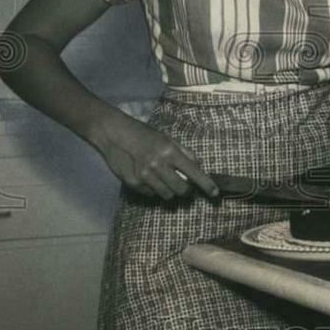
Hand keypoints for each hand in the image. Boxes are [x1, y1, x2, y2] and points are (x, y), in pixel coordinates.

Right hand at [92, 109, 219, 200]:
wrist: (114, 134)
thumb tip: (199, 167)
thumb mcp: (166, 138)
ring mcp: (145, 176)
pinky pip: (151, 194)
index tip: (215, 193)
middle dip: (186, 191)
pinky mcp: (134, 183)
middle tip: (184, 185)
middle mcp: (158, 165)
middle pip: (181, 190)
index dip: (206, 185)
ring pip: (166, 196)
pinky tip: (148, 178)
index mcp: (169, 151)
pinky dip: (153, 189)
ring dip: (170, 191)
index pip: (194, 172)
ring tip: (164, 180)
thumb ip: (184, 153)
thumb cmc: (144, 134)